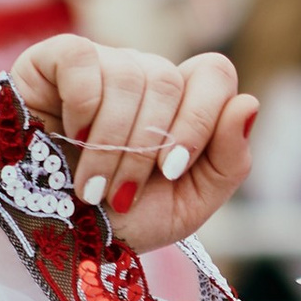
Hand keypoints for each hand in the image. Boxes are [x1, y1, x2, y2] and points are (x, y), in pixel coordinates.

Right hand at [9, 36, 257, 250]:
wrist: (51, 242)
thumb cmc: (119, 223)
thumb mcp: (187, 205)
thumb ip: (228, 161)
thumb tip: (249, 102)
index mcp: (180, 104)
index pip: (214, 72)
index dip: (199, 119)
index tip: (171, 170)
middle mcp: (143, 76)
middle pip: (169, 78)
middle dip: (148, 146)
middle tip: (123, 191)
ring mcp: (101, 64)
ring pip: (129, 74)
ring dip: (112, 144)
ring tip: (92, 185)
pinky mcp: (53, 60)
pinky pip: (83, 57)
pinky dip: (81, 106)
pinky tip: (69, 138)